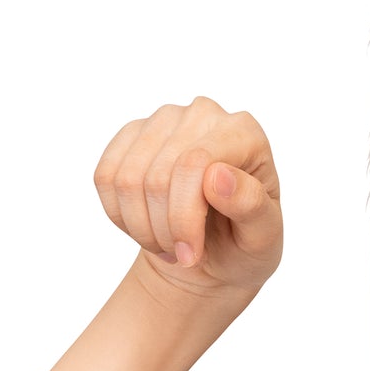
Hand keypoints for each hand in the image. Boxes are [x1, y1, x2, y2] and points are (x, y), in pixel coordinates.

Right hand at [93, 98, 283, 310]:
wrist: (215, 256)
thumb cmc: (245, 243)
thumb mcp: (263, 238)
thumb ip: (252, 207)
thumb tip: (219, 175)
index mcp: (245, 133)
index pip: (194, 164)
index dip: (184, 218)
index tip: (191, 255)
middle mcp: (203, 114)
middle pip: (157, 176)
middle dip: (164, 230)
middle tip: (183, 255)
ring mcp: (164, 120)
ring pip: (126, 180)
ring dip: (142, 228)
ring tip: (167, 244)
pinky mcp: (132, 135)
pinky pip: (105, 178)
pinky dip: (121, 217)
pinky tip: (146, 227)